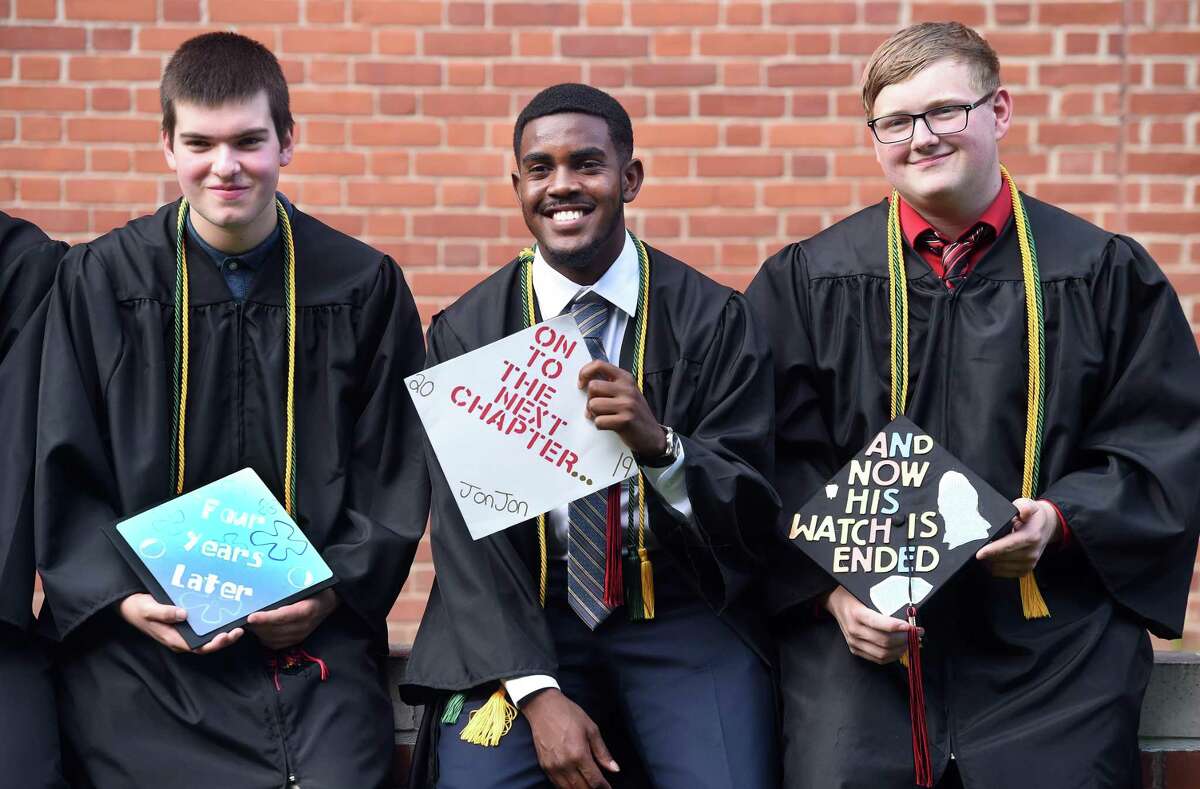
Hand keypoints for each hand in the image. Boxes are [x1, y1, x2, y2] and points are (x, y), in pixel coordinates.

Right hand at [117, 593, 242, 654]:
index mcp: (173, 639)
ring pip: (206, 637)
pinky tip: (225, 615)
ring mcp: (182, 633)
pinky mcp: (184, 625)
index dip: (214, 644)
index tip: (227, 635)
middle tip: (239, 630)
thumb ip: (164, 613)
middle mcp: (180, 639)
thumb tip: (183, 614)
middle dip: (224, 640)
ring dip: (222, 634)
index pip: (198, 647)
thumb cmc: (138, 608)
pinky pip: (202, 628)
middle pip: (206, 645)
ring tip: (238, 625)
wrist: (129, 605)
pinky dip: (214, 624)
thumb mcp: (148, 609)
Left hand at [246, 588, 338, 648]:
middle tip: (243, 616)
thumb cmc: (316, 589)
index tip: (251, 616)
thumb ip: (290, 587)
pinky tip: (259, 628)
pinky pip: (274, 644)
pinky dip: (263, 637)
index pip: (284, 617)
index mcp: (307, 610)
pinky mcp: (295, 641)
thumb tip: (267, 581)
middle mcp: (303, 626)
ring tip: (249, 621)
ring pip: (272, 638)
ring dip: (258, 631)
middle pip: (274, 629)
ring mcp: (299, 635)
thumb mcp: (307, 584)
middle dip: (257, 625)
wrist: (328, 603)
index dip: (266, 618)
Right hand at [522, 688, 618, 788]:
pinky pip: (557, 784)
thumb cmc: (569, 714)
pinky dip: (567, 788)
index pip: (594, 780)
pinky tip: (574, 784)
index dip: (604, 787)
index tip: (608, 788)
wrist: (543, 707)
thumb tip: (615, 769)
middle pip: (582, 788)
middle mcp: (565, 764)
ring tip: (588, 787)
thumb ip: (603, 752)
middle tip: (599, 787)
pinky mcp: (544, 766)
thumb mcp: (591, 729)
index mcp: (579, 754)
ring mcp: (553, 767)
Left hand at [578, 360, 665, 457]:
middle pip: (593, 386)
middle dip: (590, 399)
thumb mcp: (626, 393)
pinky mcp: (625, 421)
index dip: (584, 373)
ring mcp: (627, 404)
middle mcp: (627, 389)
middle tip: (597, 408)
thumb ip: (609, 384)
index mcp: (625, 378)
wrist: (652, 436)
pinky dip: (600, 425)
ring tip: (605, 417)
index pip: (599, 364)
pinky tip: (610, 426)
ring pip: (593, 404)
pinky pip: (599, 421)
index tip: (581, 385)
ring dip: (594, 414)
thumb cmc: (634, 413)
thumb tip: (585, 382)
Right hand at [824, 586, 912, 664]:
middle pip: (884, 641)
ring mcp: (854, 642)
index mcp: (857, 614)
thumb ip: (884, 605)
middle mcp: (854, 630)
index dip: (897, 627)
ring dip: (901, 649)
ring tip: (912, 642)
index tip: (911, 626)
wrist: (836, 603)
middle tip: (917, 633)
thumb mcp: (866, 594)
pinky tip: (901, 648)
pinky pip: (878, 659)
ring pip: (883, 653)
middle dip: (905, 639)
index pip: (879, 624)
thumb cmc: (854, 596)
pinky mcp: (856, 650)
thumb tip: (907, 614)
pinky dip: (892, 656)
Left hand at [975, 498, 1059, 577]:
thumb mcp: (1029, 505)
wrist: (1046, 527)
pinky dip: (993, 568)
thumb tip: (1023, 512)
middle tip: (975, 547)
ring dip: (989, 562)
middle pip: (1003, 558)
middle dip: (987, 555)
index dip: (993, 550)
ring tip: (983, 551)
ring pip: (1001, 568)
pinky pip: (1003, 573)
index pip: (1010, 545)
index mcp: (1031, 537)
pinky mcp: (1025, 570)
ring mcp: (1029, 563)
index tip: (980, 553)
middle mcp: (1031, 553)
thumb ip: (1024, 507)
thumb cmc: (1033, 516)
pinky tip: (989, 559)